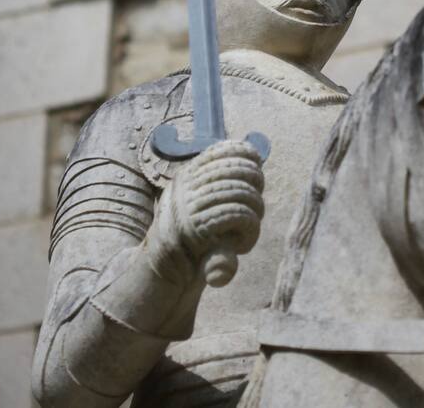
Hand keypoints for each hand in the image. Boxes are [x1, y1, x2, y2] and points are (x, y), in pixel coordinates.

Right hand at [148, 140, 264, 288]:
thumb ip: (222, 184)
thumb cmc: (192, 239)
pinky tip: (242, 243)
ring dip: (255, 211)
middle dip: (255, 185)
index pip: (221, 150)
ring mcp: (188, 206)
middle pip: (237, 170)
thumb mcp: (203, 205)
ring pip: (242, 193)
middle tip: (255, 207)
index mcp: (186, 176)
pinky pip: (238, 214)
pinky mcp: (195, 228)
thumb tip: (253, 152)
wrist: (166, 273)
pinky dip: (250, 228)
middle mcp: (185, 186)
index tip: (256, 166)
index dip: (246, 155)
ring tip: (249, 227)